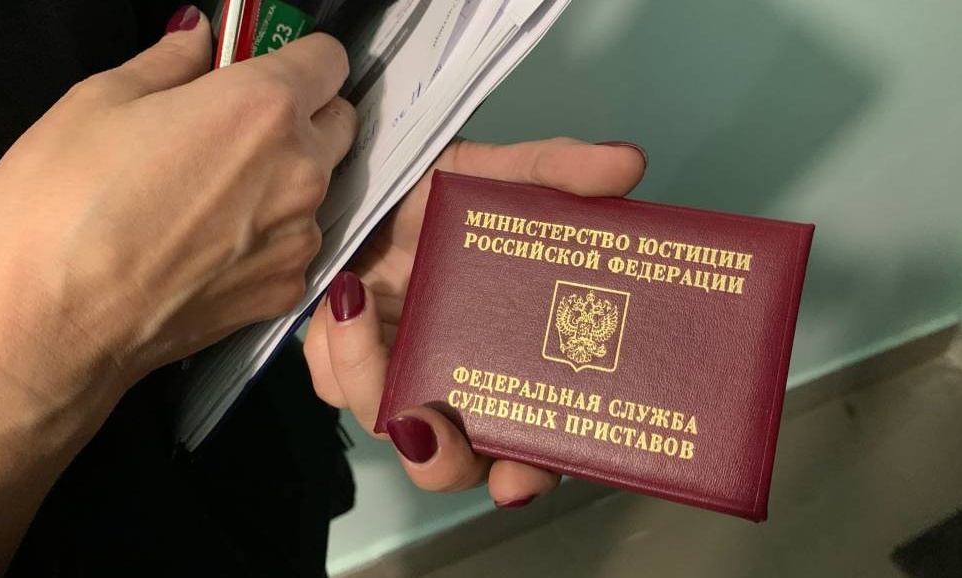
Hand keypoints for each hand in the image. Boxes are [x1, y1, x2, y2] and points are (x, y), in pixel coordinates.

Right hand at [0, 10, 353, 424]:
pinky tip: (214, 247)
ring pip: (321, 190)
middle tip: (242, 129)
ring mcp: (301, 237)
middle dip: (304, 116)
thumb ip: (170, 61)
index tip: (271, 68)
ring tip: (215, 197)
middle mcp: (301, 171)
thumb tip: (199, 37)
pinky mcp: (288, 289)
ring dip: (287, 182)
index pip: (328, 60)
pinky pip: (298, 246)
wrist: (53, 321)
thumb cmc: (63, 203)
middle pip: (338, 124)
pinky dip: (271, 239)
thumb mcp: (102, 100)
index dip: (300, 59)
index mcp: (264, 107)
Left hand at [304, 138, 646, 506]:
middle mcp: (454, 375)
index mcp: (505, 356)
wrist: (370, 167)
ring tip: (367, 326)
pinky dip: (338, 351)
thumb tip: (628, 162)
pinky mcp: (344, 347)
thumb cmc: (445, 188)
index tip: (520, 477)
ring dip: (377, 394)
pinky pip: (332, 377)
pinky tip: (349, 298)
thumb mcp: (502, 173)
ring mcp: (400, 365)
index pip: (529, 439)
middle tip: (431, 430)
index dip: (529, 470)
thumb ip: (559, 171)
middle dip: (443, 461)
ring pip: (386, 422)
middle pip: (453, 459)